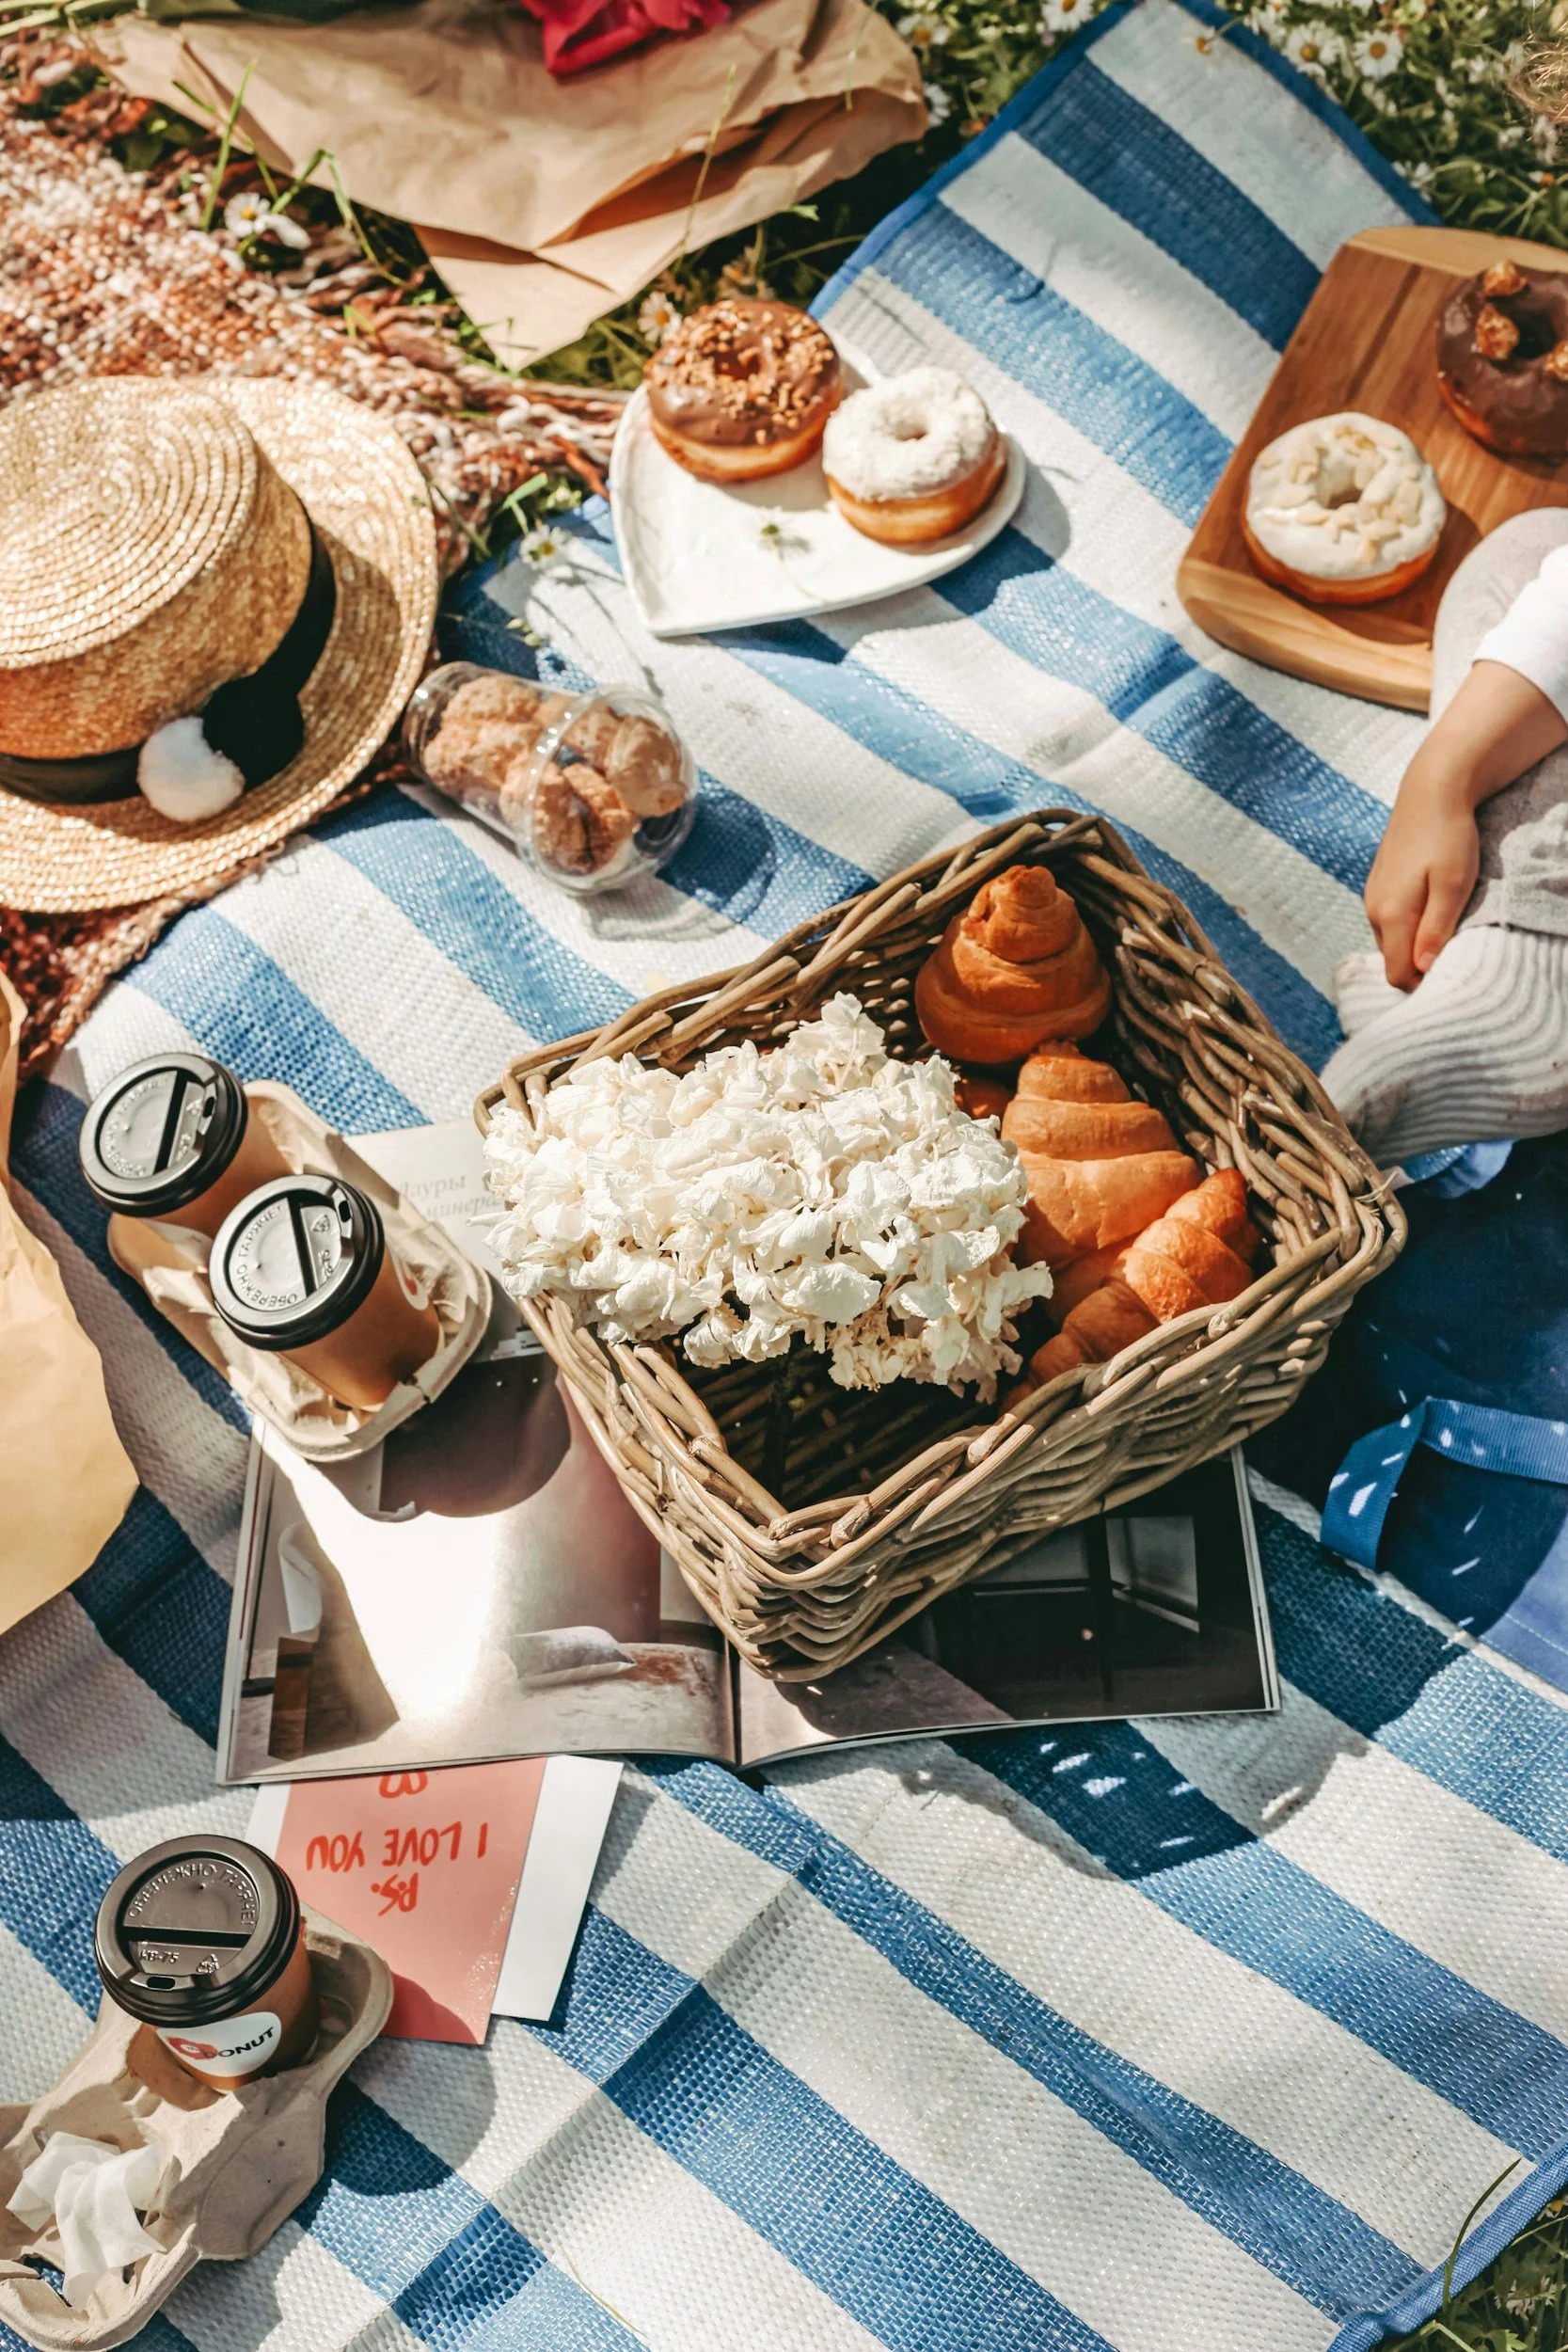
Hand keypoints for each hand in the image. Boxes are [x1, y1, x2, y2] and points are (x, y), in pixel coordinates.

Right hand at [1366, 659, 1566, 990]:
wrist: (1430, 790)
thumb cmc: (1448, 836)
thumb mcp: (1454, 885)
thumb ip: (1436, 930)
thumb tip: (1423, 970)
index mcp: (1390, 915)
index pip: (1397, 974)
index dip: (1421, 986)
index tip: (1450, 978)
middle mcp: (1372, 910)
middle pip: (1392, 959)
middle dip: (1418, 968)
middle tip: (1454, 956)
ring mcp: (1372, 896)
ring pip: (1390, 940)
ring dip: (1414, 946)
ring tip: (1446, 931)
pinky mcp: (1378, 884)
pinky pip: (1389, 921)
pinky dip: (1408, 927)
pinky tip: (1431, 909)